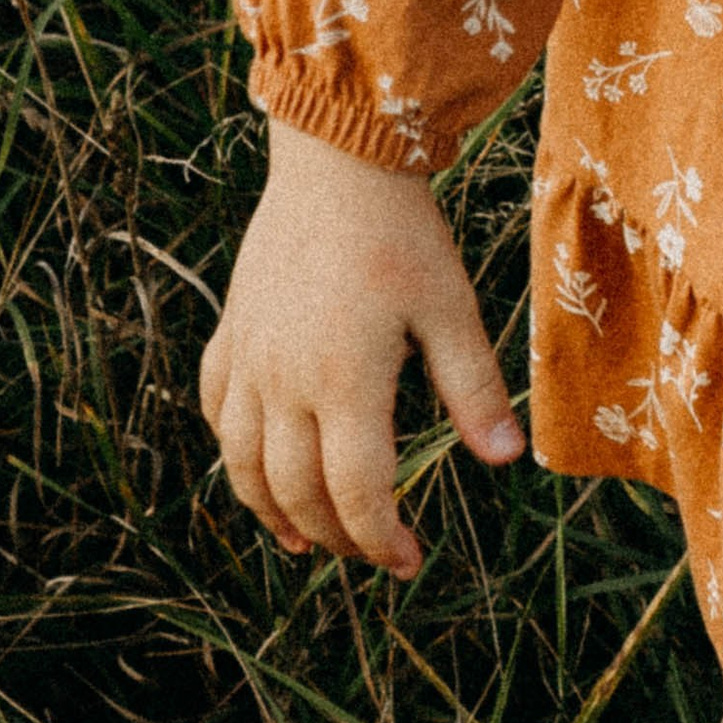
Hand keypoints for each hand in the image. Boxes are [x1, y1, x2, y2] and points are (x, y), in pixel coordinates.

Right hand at [199, 119, 525, 574]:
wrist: (336, 160)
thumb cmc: (402, 233)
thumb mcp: (451, 307)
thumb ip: (474, 388)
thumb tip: (505, 461)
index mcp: (345, 381)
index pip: (356, 492)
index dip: (381, 539)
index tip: (409, 562)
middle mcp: (284, 380)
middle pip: (297, 489)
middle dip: (337, 534)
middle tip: (371, 551)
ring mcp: (249, 357)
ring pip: (243, 462)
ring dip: (272, 510)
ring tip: (305, 539)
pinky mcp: (231, 331)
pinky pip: (216, 409)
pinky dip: (234, 452)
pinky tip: (255, 465)